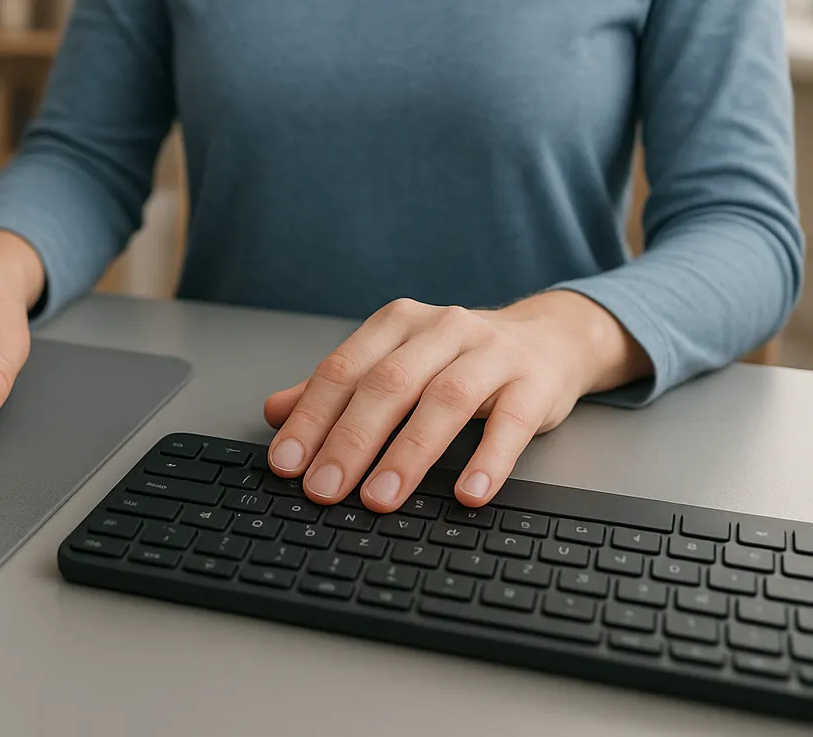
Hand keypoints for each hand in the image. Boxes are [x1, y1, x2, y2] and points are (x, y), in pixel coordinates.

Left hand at [263, 291, 649, 511]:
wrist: (548, 337)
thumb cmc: (457, 358)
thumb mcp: (395, 361)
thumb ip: (339, 388)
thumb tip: (273, 413)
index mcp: (396, 324)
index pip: (343, 370)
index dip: (311, 417)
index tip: (287, 462)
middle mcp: (441, 329)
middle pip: (387, 386)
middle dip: (350, 441)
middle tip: (324, 489)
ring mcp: (491, 353)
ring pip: (444, 401)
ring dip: (408, 454)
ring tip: (381, 498)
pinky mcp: (535, 383)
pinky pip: (511, 423)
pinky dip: (489, 460)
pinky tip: (469, 493)